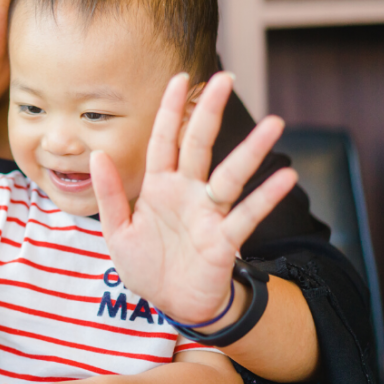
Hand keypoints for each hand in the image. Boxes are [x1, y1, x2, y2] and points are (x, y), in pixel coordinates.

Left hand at [91, 72, 297, 325]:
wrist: (171, 305)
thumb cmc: (146, 265)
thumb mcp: (117, 230)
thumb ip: (110, 193)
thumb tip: (97, 153)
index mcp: (159, 187)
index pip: (164, 140)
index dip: (170, 110)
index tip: (180, 77)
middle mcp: (187, 192)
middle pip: (199, 145)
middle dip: (209, 112)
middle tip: (225, 78)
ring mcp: (208, 214)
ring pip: (230, 175)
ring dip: (251, 151)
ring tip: (274, 124)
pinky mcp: (224, 240)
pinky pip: (246, 215)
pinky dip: (265, 198)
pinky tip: (286, 177)